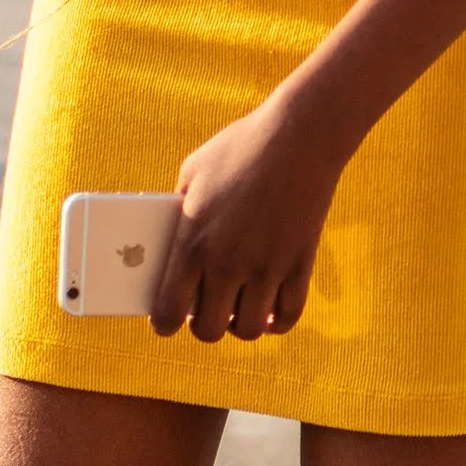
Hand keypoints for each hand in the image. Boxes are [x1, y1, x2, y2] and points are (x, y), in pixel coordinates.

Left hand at [149, 100, 343, 342]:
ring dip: (240, 324)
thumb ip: (179, 215)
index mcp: (192, 243)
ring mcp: (267, 267)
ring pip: (249, 330)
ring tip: (238, 307)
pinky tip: (270, 310)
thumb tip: (171, 246)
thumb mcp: (193, 172)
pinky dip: (277, 321)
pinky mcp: (300, 265)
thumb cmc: (240, 148)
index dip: (164, 323)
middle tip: (206, 309)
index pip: (168, 312)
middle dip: (203, 324)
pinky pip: (288, 316)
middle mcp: (228, 263)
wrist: (300, 135)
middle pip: (209, 330)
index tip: (167, 320)